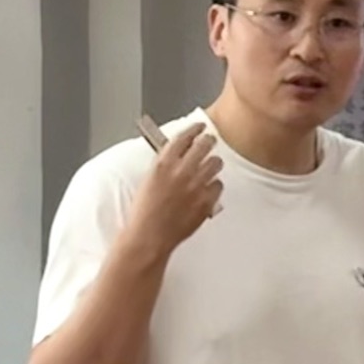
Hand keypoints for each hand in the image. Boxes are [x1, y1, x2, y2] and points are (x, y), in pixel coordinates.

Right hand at [127, 124, 223, 256]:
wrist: (149, 236)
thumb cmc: (144, 213)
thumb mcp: (149, 180)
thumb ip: (165, 165)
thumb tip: (178, 154)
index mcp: (163, 164)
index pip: (183, 137)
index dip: (194, 129)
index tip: (199, 126)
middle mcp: (181, 172)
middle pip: (204, 145)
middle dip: (208, 141)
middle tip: (210, 141)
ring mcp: (196, 186)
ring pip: (216, 163)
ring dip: (213, 162)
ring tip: (210, 166)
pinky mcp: (206, 201)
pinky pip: (219, 185)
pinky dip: (214, 186)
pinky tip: (207, 189)